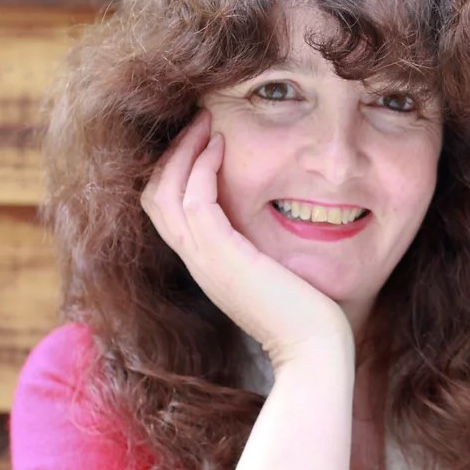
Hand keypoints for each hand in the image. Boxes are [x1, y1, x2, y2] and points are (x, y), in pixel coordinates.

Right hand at [141, 110, 352, 366]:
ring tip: (207, 122)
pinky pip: (194, 200)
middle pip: (154, 196)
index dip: (177, 170)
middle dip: (173, 153)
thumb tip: (273, 219)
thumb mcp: (274, 271)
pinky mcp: (221, 257)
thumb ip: (261, 247)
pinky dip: (202, 166)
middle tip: (200, 120)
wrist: (314, 348)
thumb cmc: (307, 312)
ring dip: (184, 150)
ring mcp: (204, 260)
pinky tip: (224, 145)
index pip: (167, 209)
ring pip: (165, 192)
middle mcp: (197, 262)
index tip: (206, 139)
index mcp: (207, 264)